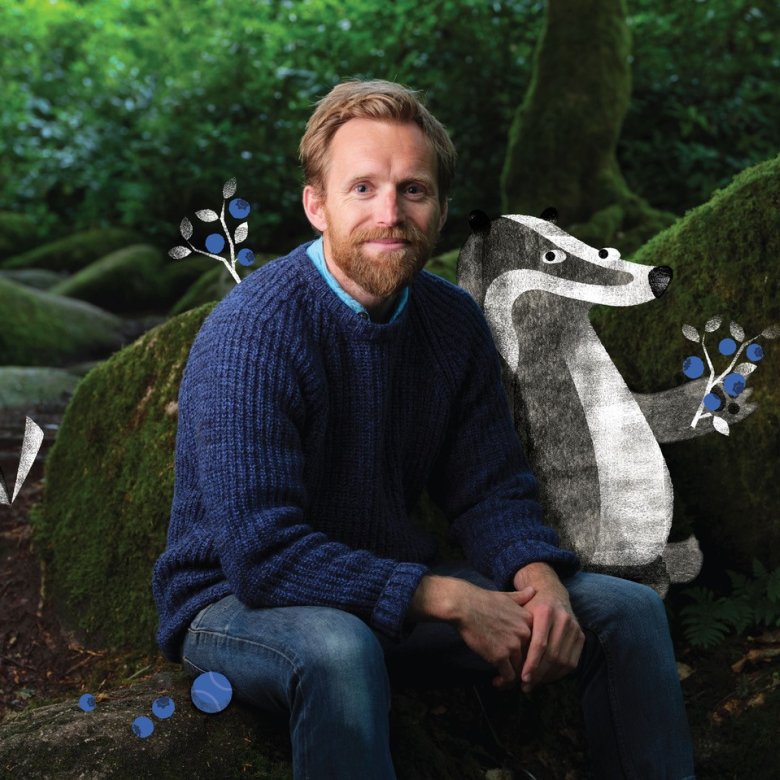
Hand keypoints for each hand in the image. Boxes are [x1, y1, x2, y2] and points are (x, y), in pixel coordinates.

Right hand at [409, 575, 535, 689]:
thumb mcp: (506, 596)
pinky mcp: (499, 656)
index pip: (536, 644)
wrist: (464, 605)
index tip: (523, 661)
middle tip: (515, 676)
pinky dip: (503, 682)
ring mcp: (513, 645)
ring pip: (520, 669)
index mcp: (528, 620)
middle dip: (523, 669)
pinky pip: (508, 676)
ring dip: (513, 678)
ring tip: (502, 681)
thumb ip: (522, 597)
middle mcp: (525, 633)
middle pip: (530, 658)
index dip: (530, 655)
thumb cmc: (482, 600)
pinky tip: (496, 681)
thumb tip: (533, 590)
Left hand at [512, 562, 584, 693]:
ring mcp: (574, 628)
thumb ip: (515, 633)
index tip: (522, 677)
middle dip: (539, 674)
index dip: (532, 663)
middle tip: (526, 686)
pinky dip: (559, 673)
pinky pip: (572, 662)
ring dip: (548, 677)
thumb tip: (503, 662)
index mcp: (545, 611)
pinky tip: (546, 677)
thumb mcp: (520, 612)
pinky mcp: (581, 636)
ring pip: (563, 661)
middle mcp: (563, 619)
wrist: (551, 592)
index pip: (540, 644)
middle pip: (553, 655)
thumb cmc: (530, 606)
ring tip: (534, 684)